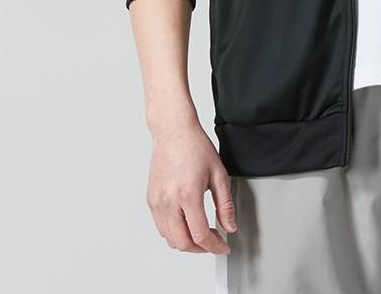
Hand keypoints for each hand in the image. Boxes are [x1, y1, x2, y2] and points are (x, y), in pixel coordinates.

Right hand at [146, 119, 235, 253]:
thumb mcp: (219, 174)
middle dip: (201, 249)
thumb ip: (225, 204)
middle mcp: (168, 201)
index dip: (214, 246)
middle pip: (182, 243)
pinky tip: (188, 222)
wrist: (174, 132)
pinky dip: (175, 232)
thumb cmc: (195, 147)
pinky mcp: (151, 200)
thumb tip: (230, 226)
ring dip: (187, 242)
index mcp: (187, 195)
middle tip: (214, 242)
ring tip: (203, 232)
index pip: (200, 235)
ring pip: (170, 238)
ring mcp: (157, 202)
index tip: (223, 246)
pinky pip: (161, 227)